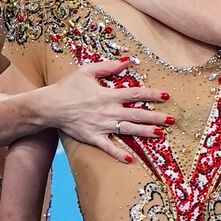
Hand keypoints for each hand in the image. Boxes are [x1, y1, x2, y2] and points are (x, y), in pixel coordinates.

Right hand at [43, 58, 171, 162]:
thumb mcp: (86, 71)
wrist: (49, 106)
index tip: (166, 96)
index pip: (136, 94)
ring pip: (128, 130)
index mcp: (108, 94)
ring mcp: (102, 126)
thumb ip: (108, 67)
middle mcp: (109, 111)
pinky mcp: (93, 137)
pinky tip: (131, 159)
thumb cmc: (67, 87)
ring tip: (160, 135)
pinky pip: (108, 147)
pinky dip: (119, 153)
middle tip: (171, 120)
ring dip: (145, 132)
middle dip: (156, 117)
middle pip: (137, 114)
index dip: (152, 94)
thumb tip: (127, 61)